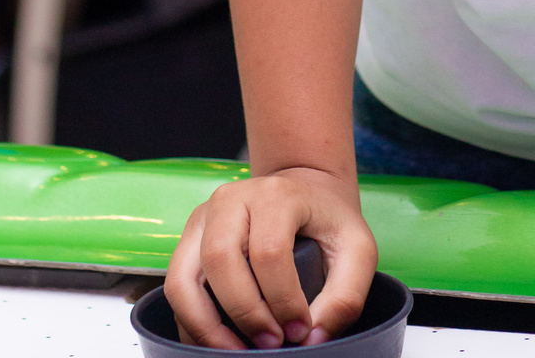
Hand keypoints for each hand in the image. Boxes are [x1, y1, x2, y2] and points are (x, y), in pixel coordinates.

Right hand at [165, 166, 376, 350]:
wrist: (306, 194)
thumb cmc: (329, 223)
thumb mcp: (358, 251)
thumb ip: (346, 297)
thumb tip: (312, 338)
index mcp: (276, 194)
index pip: (270, 251)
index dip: (283, 301)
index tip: (301, 330)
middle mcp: (232, 198)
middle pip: (220, 259)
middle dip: (244, 313)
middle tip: (270, 344)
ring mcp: (204, 217)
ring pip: (183, 277)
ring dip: (204, 326)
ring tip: (235, 353)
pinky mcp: (189, 240)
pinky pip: (176, 288)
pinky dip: (191, 324)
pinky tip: (219, 343)